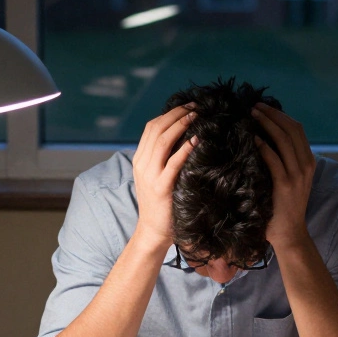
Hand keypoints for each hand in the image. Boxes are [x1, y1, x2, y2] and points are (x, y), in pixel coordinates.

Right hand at [131, 104, 196, 251]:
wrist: (153, 231)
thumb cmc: (161, 204)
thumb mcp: (156, 176)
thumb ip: (163, 158)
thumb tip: (184, 138)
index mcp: (140, 159)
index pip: (151, 127)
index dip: (170, 113)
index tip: (187, 106)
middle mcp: (142, 163)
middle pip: (157, 128)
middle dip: (177, 113)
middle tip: (196, 105)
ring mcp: (150, 175)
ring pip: (163, 140)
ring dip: (182, 124)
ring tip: (197, 116)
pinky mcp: (161, 188)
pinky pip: (173, 163)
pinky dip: (185, 149)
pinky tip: (197, 140)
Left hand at [253, 102, 315, 250]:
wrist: (290, 234)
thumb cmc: (283, 207)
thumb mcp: (289, 179)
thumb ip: (283, 161)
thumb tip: (265, 140)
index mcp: (308, 161)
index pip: (297, 129)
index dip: (280, 115)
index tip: (263, 107)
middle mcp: (306, 165)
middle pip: (292, 129)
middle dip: (273, 114)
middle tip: (254, 106)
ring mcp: (297, 175)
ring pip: (284, 139)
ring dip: (267, 124)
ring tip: (252, 115)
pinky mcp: (285, 185)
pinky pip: (274, 159)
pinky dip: (264, 146)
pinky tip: (253, 139)